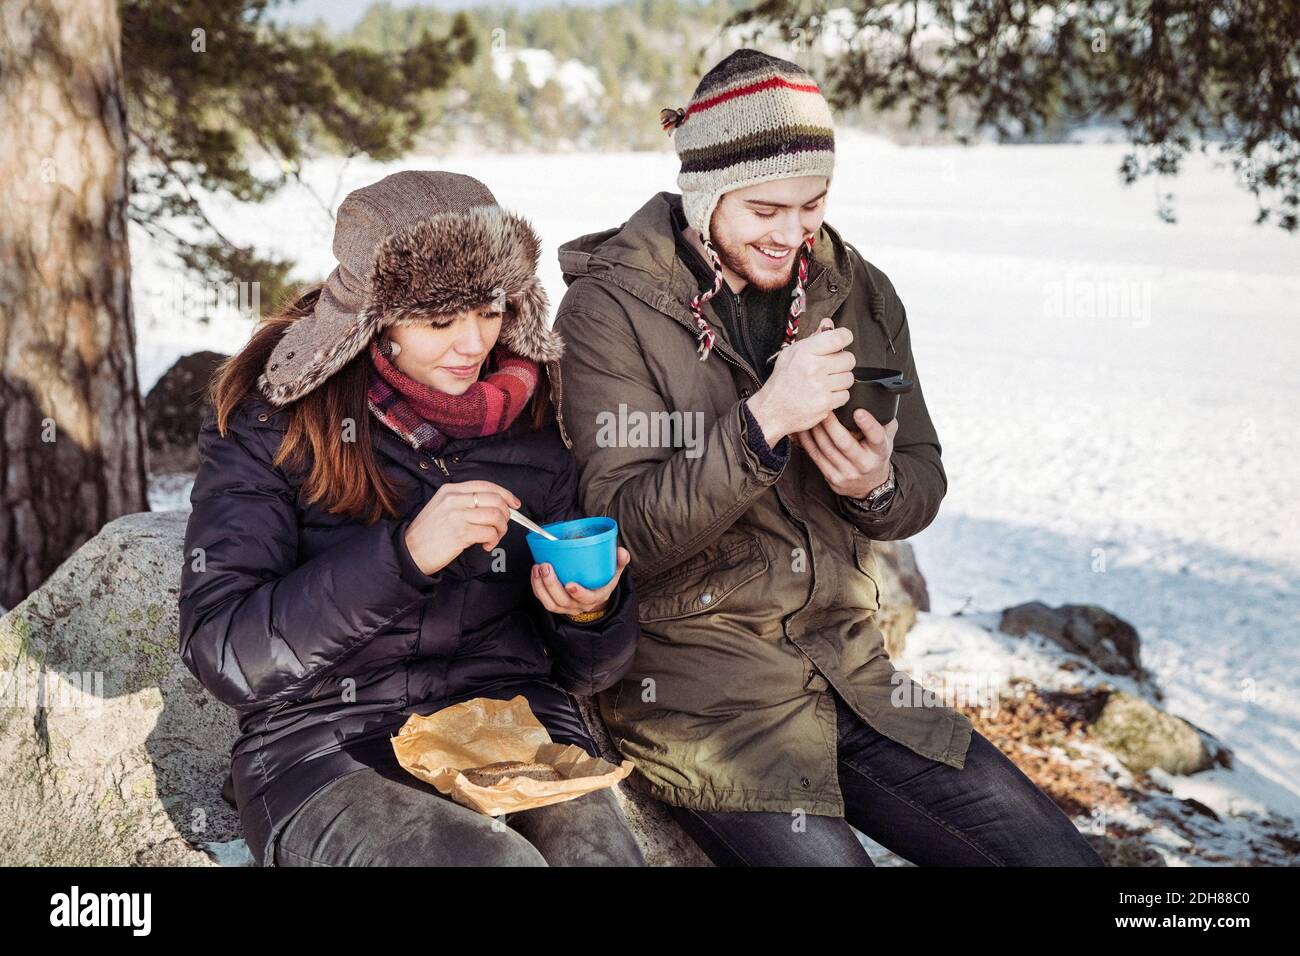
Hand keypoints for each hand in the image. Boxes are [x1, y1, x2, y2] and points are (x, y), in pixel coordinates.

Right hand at [403, 480, 520, 575]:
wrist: (409, 552)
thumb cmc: (427, 533)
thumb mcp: (441, 507)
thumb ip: (463, 502)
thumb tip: (494, 506)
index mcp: (450, 490)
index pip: (486, 485)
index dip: (505, 494)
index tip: (515, 504)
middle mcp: (454, 499)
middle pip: (495, 500)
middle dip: (505, 515)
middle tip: (501, 526)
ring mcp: (457, 515)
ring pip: (496, 516)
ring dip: (500, 530)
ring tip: (492, 538)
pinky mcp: (461, 532)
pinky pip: (490, 533)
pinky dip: (493, 540)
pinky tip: (486, 545)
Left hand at [532, 547, 630, 617]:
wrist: (595, 596)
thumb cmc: (603, 581)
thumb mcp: (614, 572)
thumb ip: (619, 562)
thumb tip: (622, 552)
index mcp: (595, 597)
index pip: (587, 599)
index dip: (579, 593)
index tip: (570, 584)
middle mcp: (579, 606)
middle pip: (563, 601)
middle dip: (552, 585)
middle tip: (546, 566)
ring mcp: (566, 607)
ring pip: (550, 603)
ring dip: (541, 586)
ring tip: (537, 568)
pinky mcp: (555, 605)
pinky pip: (543, 600)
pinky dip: (537, 587)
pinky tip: (534, 573)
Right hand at [745, 317, 854, 445]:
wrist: (772, 410)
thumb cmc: (782, 381)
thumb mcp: (792, 353)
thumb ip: (813, 338)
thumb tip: (828, 323)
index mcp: (805, 351)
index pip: (839, 337)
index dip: (845, 337)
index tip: (843, 341)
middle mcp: (813, 367)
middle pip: (849, 359)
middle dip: (842, 363)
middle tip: (830, 368)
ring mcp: (820, 386)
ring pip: (849, 378)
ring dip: (840, 381)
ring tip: (825, 383)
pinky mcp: (825, 403)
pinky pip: (845, 395)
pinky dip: (837, 396)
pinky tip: (824, 395)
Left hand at [795, 407, 897, 497]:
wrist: (870, 484)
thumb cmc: (875, 453)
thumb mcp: (887, 438)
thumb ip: (883, 420)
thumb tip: (876, 396)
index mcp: (880, 450)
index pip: (876, 437)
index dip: (868, 424)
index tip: (858, 411)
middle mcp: (865, 464)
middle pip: (844, 443)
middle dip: (831, 424)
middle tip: (824, 408)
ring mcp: (848, 473)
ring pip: (827, 450)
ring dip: (816, 431)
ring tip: (811, 415)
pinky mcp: (833, 478)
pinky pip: (816, 458)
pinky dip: (808, 442)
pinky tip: (804, 430)